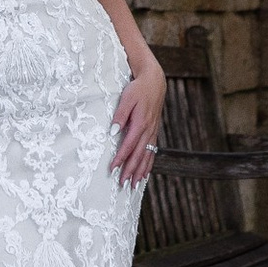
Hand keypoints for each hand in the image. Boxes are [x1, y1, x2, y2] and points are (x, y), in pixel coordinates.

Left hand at [112, 57, 164, 189]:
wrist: (154, 81)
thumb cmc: (138, 88)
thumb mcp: (126, 98)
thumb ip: (119, 115)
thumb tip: (112, 132)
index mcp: (140, 123)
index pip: (129, 145)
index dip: (121, 158)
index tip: (113, 169)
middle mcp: (148, 130)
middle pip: (139, 155)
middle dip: (131, 171)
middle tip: (123, 184)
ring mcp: (153, 131)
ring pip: (147, 155)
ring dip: (141, 171)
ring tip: (135, 185)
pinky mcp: (154, 131)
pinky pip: (152, 151)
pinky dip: (149, 164)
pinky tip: (145, 173)